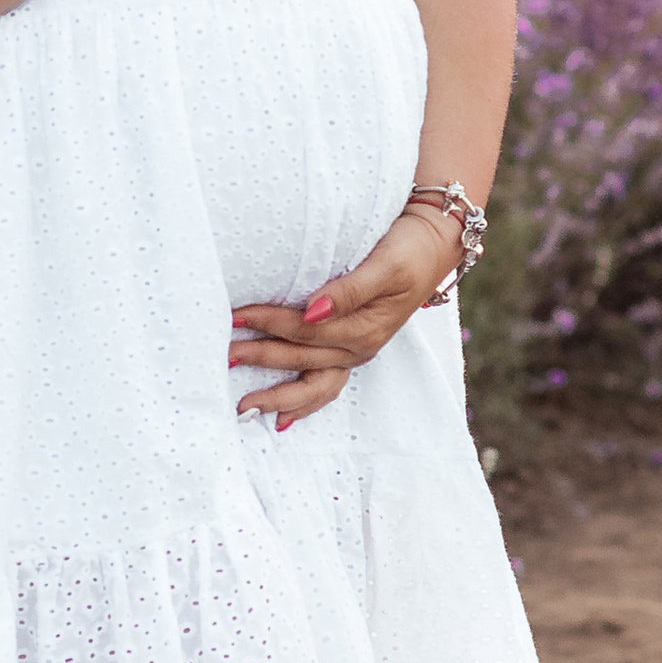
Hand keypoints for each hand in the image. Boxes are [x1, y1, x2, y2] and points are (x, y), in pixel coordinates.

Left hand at [228, 204, 460, 425]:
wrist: (437, 245)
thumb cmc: (409, 249)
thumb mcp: (385, 265)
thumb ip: (349, 290)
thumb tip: (311, 310)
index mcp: (365, 327)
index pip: (306, 329)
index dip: (269, 323)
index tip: (236, 316)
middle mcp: (360, 347)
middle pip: (301, 358)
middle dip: (261, 357)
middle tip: (224, 354)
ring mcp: (357, 352)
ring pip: (313, 384)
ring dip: (279, 394)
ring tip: (245, 405)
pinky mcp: (354, 349)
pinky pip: (325, 386)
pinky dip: (304, 403)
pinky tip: (282, 418)